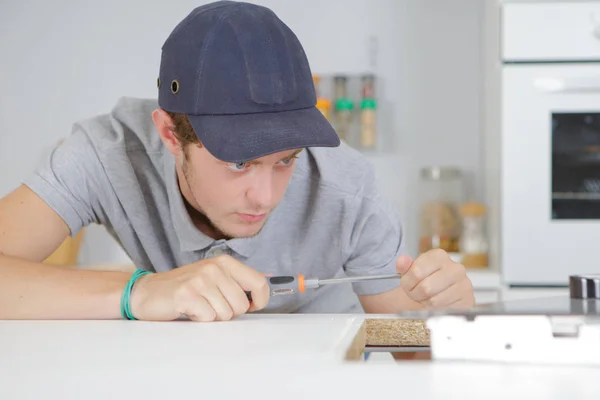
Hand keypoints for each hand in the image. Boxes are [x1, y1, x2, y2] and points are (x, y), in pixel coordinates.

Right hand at [129, 255, 269, 321]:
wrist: (148, 292)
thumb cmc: (185, 288)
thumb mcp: (214, 277)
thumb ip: (237, 282)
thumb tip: (265, 289)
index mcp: (225, 262)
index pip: (259, 282)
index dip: (260, 300)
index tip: (253, 306)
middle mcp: (214, 268)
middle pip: (241, 305)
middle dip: (229, 312)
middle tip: (210, 304)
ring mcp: (201, 280)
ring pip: (225, 314)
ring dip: (212, 316)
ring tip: (198, 306)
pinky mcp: (187, 295)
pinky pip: (208, 318)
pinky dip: (199, 319)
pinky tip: (188, 310)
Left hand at [396, 249, 474, 308]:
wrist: (439, 291)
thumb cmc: (424, 279)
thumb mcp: (411, 270)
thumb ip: (403, 265)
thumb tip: (402, 261)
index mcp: (439, 255)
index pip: (416, 272)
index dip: (407, 282)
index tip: (408, 284)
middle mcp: (456, 268)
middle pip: (425, 288)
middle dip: (416, 294)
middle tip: (416, 293)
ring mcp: (464, 284)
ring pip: (434, 301)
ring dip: (425, 303)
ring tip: (426, 297)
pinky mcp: (468, 300)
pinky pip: (445, 310)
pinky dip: (436, 310)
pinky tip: (437, 303)